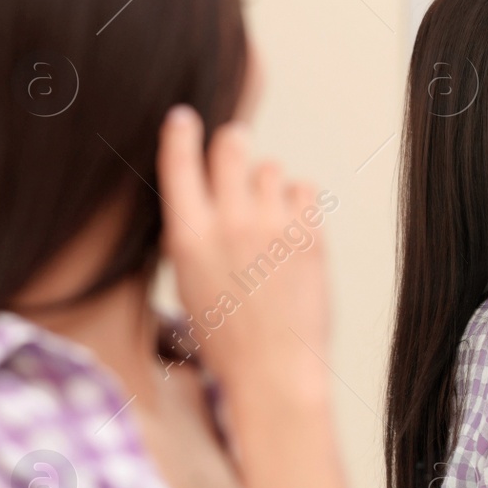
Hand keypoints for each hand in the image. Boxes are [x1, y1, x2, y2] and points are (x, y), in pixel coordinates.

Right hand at [156, 104, 347, 487]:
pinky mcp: (309, 235)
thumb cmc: (228, 337)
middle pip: (230, 146)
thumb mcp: (189, 283)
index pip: (178, 162)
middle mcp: (228, 223)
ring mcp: (272, 226)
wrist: (275, 370)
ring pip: (270, 167)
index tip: (185, 117)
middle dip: (231, 145)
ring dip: (267, 183)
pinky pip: (304, 189)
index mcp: (187, 237)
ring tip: (266, 218)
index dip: (181, 132)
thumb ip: (194, 233)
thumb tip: (203, 194)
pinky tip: (291, 228)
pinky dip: (298, 202)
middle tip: (234, 154)